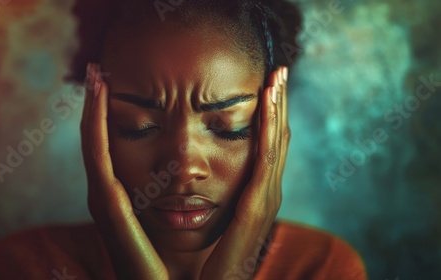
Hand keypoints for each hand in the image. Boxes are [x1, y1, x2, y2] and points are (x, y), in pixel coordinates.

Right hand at [80, 63, 167, 279]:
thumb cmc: (162, 261)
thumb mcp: (161, 224)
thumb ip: (162, 200)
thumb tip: (178, 178)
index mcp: (119, 197)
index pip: (108, 148)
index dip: (106, 117)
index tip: (112, 84)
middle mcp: (106, 194)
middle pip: (95, 140)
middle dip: (95, 105)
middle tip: (97, 71)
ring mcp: (103, 199)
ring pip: (93, 143)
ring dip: (93, 107)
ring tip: (96, 75)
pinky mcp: (108, 206)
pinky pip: (98, 157)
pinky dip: (95, 126)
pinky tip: (99, 98)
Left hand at [200, 67, 289, 279]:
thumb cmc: (210, 254)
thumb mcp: (214, 215)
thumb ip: (217, 191)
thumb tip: (203, 170)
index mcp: (257, 192)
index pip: (267, 145)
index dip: (269, 115)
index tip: (266, 84)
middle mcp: (267, 191)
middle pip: (277, 138)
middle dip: (279, 104)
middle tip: (279, 71)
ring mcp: (266, 198)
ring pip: (276, 142)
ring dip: (277, 108)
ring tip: (278, 76)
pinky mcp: (258, 204)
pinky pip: (267, 158)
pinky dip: (270, 128)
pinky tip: (269, 102)